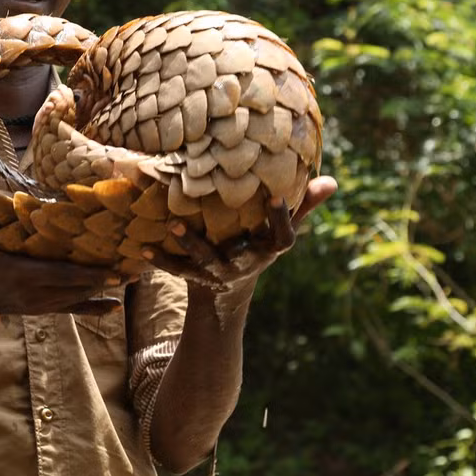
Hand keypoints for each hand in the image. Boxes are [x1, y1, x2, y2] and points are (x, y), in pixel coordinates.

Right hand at [0, 196, 130, 316]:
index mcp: (22, 275)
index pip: (61, 275)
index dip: (89, 274)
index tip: (115, 270)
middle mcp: (35, 293)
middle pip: (78, 287)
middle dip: (107, 279)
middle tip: (137, 268)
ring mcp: (41, 304)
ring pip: (79, 297)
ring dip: (105, 288)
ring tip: (134, 277)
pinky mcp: (43, 309)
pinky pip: (73, 310)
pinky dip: (94, 308)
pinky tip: (116, 307)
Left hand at [143, 176, 337, 299]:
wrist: (226, 293)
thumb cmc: (256, 246)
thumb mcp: (278, 232)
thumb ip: (303, 206)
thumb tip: (333, 181)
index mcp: (269, 250)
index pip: (284, 238)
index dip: (283, 219)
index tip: (277, 195)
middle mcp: (247, 264)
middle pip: (240, 254)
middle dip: (237, 230)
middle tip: (220, 207)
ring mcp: (221, 274)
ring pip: (204, 261)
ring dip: (188, 244)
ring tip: (171, 224)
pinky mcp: (196, 279)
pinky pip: (177, 270)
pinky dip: (160, 260)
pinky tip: (142, 248)